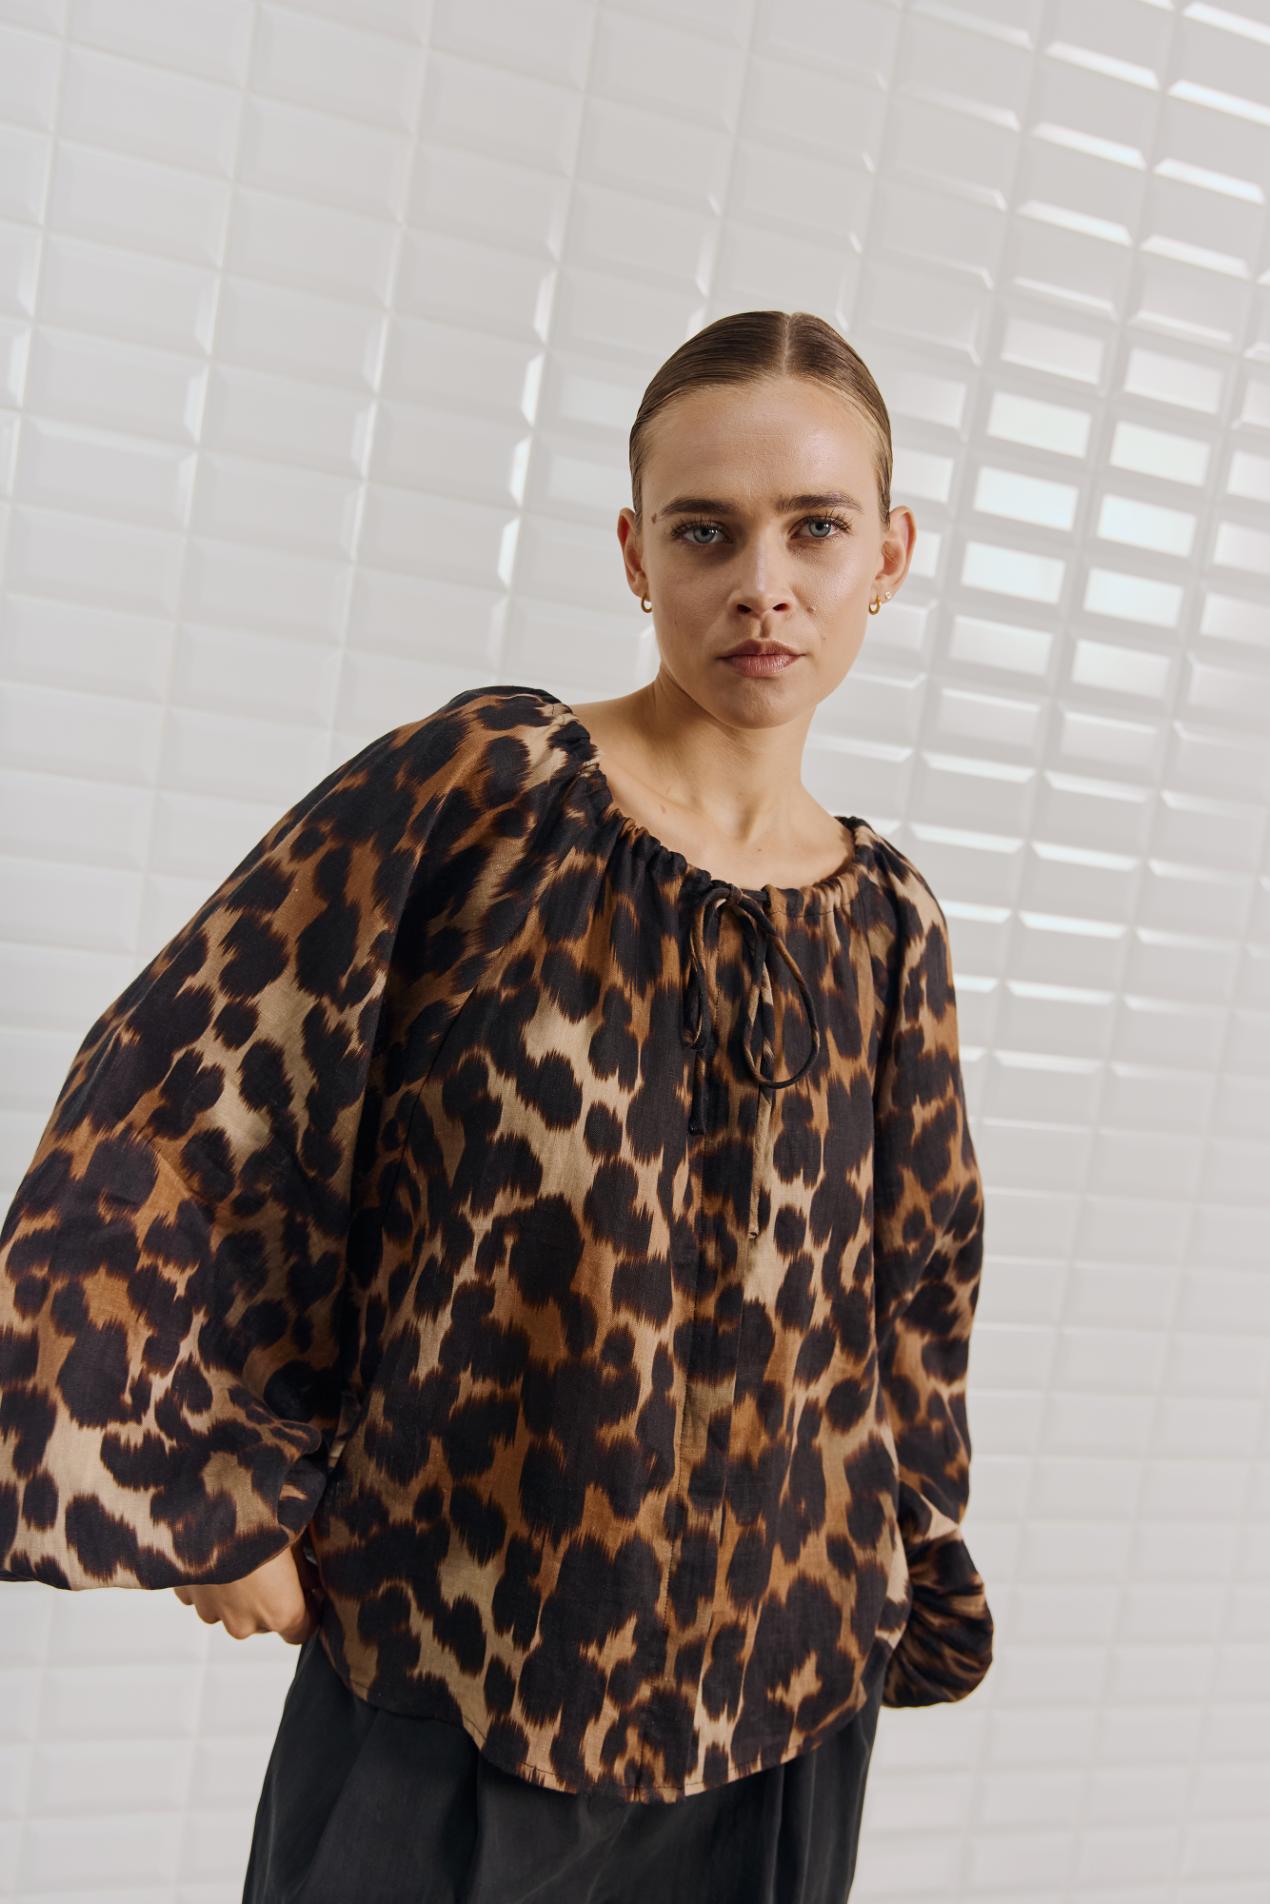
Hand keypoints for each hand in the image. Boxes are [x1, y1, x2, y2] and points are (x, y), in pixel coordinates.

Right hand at [172, 1528, 323, 1643]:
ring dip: (237, 1592)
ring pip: (231, 1609)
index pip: (301, 1631)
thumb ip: (305, 1573)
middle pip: (264, 1621)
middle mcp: (245, 1624)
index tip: (308, 1591)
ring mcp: (212, 1612)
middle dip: (270, 1599)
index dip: (307, 1610)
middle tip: (273, 1564)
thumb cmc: (265, 1519)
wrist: (212, 1502)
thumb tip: (312, 1584)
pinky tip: (219, 1551)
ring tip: (242, 1553)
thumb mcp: (298, 1539)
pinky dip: (212, 1580)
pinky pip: (205, 1595)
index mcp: (280, 1613)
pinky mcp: (187, 1596)